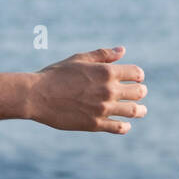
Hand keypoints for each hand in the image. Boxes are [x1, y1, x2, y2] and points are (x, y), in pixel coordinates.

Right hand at [27, 46, 147, 134]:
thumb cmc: (56, 74)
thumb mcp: (79, 59)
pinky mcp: (95, 124)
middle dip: (141, 91)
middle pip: (138, 92)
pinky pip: (118, 127)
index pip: (135, 73)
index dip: (138, 75)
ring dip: (140, 110)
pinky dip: (125, 126)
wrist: (37, 95)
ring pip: (132, 111)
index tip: (136, 78)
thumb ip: (102, 55)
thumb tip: (122, 50)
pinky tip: (126, 125)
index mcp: (106, 72)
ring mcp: (102, 109)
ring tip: (141, 110)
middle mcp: (108, 90)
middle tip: (140, 93)